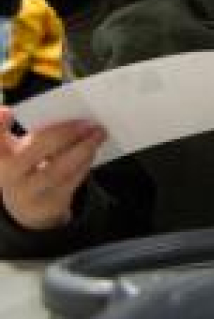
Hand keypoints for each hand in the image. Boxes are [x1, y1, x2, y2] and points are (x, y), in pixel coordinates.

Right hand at [0, 107, 104, 230]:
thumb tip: (71, 114)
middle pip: (36, 151)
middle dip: (64, 134)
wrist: (27, 206)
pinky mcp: (50, 203)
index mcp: (1, 155)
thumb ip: (35, 132)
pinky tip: (93, 150)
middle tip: (87, 122)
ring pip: (57, 170)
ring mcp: (28, 193)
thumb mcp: (19, 149)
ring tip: (98, 134)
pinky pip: (70, 181)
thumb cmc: (26, 165)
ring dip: (83, 149)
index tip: (8, 111)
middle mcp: (9, 175)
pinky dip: (85, 163)